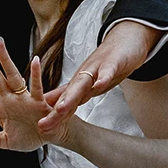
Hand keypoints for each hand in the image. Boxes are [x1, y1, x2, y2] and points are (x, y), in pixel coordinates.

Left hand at [0, 37, 72, 150]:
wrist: (50, 138)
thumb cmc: (28, 137)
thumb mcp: (3, 142)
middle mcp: (10, 98)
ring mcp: (23, 98)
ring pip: (13, 76)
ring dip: (6, 60)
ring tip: (0, 45)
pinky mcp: (38, 102)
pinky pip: (36, 87)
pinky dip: (36, 74)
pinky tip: (35, 62)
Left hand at [38, 18, 157, 131]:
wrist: (126, 38)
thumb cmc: (107, 63)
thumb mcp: (90, 82)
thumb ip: (74, 93)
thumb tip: (55, 107)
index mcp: (79, 83)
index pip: (64, 102)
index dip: (53, 116)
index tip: (41, 129)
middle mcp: (84, 76)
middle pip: (68, 95)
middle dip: (55, 111)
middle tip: (43, 123)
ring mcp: (97, 68)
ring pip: (82, 83)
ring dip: (72, 96)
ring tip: (61, 108)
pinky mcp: (113, 61)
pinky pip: (107, 70)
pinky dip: (103, 77)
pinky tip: (100, 85)